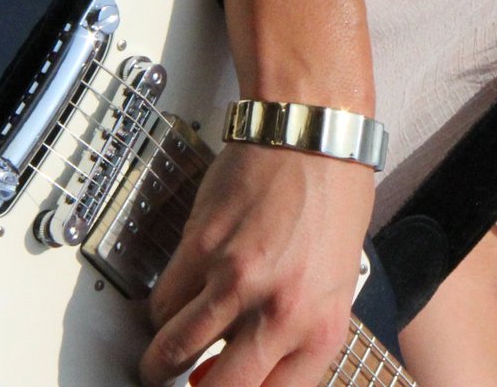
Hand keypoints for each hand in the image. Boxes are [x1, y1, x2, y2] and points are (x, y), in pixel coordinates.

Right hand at [141, 140, 376, 386]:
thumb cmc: (334, 197)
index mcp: (322, 327)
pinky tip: (173, 306)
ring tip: (161, 361)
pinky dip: (162, 310)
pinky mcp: (201, 247)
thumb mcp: (335, 281)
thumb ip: (297, 330)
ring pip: (174, 350)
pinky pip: (164, 301)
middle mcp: (280, 311)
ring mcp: (236, 280)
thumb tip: (257, 368)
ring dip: (160, 362)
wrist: (316, 133)